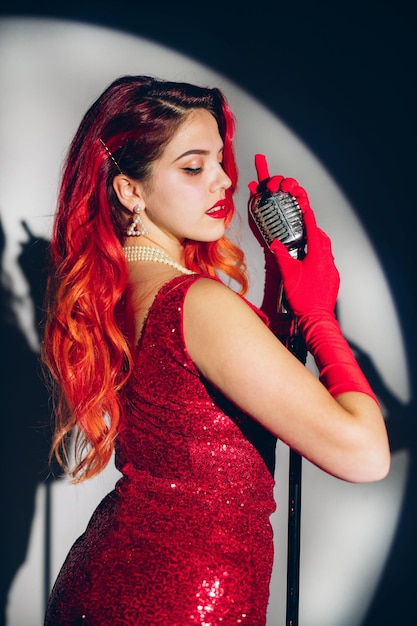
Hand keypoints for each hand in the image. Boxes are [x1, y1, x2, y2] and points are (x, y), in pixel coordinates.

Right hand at [249, 154, 339, 318]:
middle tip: (304, 225)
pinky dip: (318, 258)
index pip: (313, 230)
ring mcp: (332, 270)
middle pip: (322, 239)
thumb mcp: (288, 273)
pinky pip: (326, 262)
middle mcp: (327, 260)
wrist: (317, 317)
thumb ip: (281, 256)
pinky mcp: (333, 279)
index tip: (307, 207)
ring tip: (305, 245)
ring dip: (316, 245)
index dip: (309, 217)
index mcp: (317, 255)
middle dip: (313, 230)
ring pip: (325, 251)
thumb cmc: (304, 298)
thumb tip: (275, 244)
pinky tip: (309, 264)